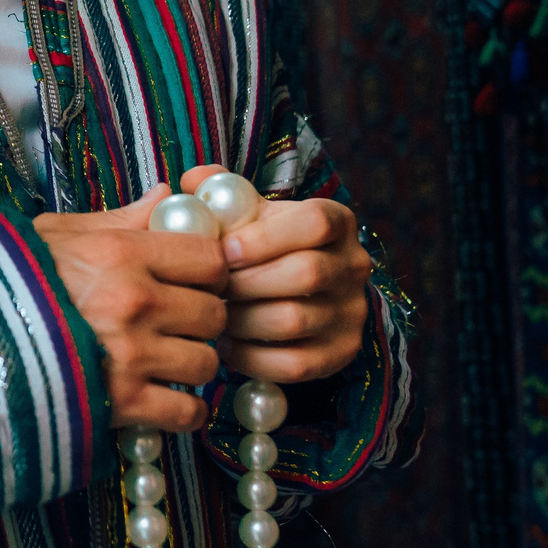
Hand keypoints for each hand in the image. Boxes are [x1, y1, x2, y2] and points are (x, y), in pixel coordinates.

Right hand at [34, 183, 230, 431]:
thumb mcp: (56, 234)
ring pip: (206, 362)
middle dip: (201, 319)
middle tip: (179, 323)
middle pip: (214, 313)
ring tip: (167, 361)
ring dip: (192, 364)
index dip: (208, 270)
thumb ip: (118, 218)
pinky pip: (187, 411)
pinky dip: (184, 410)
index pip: (209, 258)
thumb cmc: (8, 281)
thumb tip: (166, 195)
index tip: (193, 279)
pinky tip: (167, 400)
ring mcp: (131, 356)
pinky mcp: (123, 403)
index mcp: (121, 253)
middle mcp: (134, 302)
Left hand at [178, 164, 371, 385]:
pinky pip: (294, 364)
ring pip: (295, 321)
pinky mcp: (341, 353)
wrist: (296, 292)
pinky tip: (227, 344)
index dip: (264, 238)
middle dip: (246, 283)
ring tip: (213, 315)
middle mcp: (354, 266)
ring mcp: (352, 313)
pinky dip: (252, 357)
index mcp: (337, 221)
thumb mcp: (248, 212)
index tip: (223, 251)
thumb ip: (220, 192)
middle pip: (306, 274)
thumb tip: (192, 183)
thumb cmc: (261, 244)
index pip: (314, 223)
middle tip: (209, 289)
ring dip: (243, 321)